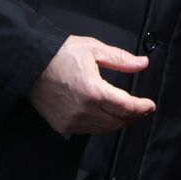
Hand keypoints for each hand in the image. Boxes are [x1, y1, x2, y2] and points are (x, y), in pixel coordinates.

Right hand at [27, 35, 155, 134]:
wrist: (30, 64)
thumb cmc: (60, 54)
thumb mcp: (94, 49)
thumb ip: (121, 59)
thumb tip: (143, 63)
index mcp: (94, 91)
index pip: (126, 107)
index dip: (141, 107)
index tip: (150, 105)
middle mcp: (84, 110)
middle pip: (117, 121)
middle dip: (134, 116)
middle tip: (143, 110)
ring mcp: (72, 120)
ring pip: (105, 129)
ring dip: (119, 122)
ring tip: (129, 114)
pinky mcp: (62, 125)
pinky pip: (89, 130)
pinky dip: (102, 126)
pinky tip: (107, 117)